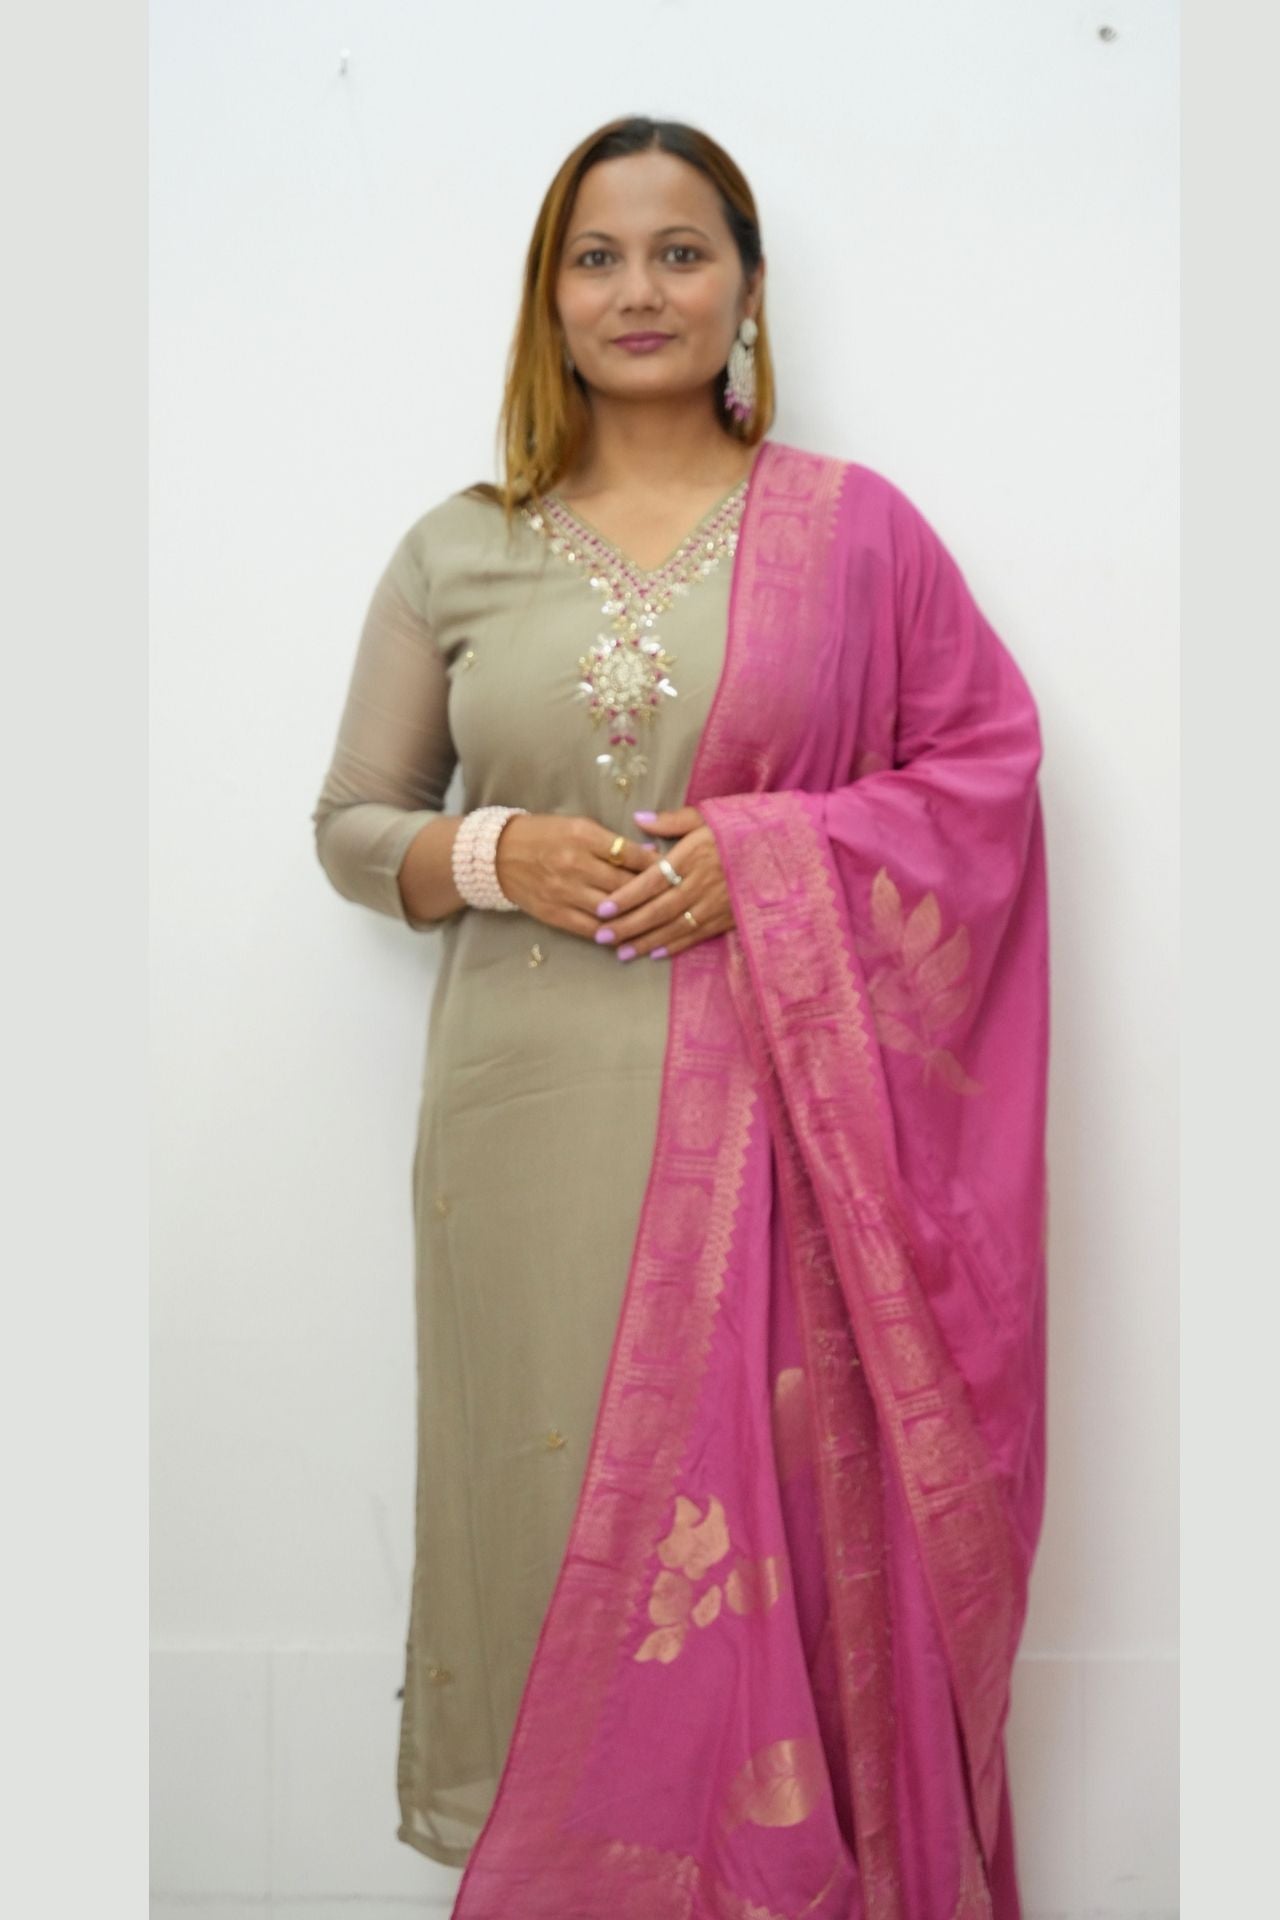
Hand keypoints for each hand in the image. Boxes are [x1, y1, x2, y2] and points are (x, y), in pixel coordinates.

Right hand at [493, 812, 660, 939]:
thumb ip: (612, 842)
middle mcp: (574, 864)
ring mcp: (564, 891)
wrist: (498, 855)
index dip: (656, 865)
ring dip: (636, 917)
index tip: (674, 871)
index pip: (630, 854)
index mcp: (583, 836)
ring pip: (611, 910)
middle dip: (652, 893)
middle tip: (674, 899)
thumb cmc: (544, 835)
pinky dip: (613, 933)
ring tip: (657, 920)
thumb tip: (651, 854)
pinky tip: (629, 935)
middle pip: (624, 884)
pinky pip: (591, 928)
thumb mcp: (578, 826)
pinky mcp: (555, 913)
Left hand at [593, 807, 734, 960]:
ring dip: (647, 941)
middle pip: (658, 909)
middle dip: (628, 925)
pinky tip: (656, 954)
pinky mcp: (731, 916)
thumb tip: (638, 819)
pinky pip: (698, 934)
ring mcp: (718, 903)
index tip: (602, 908)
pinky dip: (676, 946)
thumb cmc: (745, 825)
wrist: (791, 847)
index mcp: (694, 854)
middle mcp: (703, 882)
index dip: (626, 896)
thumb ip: (672, 821)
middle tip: (601, 937)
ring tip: (621, 952)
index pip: (651, 880)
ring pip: (675, 926)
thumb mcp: (709, 814)